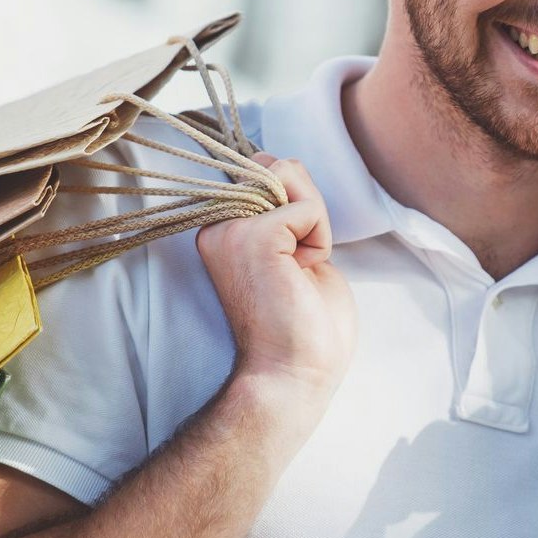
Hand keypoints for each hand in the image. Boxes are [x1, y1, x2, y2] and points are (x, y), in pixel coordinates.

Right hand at [194, 154, 357, 403]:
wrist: (294, 374)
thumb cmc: (304, 327)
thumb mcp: (299, 248)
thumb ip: (286, 207)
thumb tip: (281, 163)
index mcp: (224, 229)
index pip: (269, 171)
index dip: (300, 207)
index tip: (293, 262)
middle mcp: (218, 225)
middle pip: (282, 166)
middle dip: (309, 210)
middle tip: (298, 268)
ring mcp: (230, 228)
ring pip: (292, 175)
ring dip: (314, 224)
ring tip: (298, 270)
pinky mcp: (252, 235)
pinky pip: (308, 207)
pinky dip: (320, 239)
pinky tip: (300, 275)